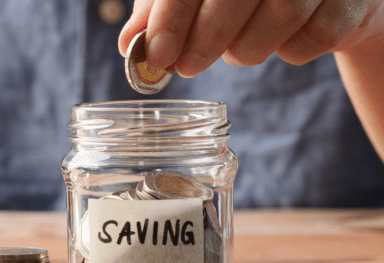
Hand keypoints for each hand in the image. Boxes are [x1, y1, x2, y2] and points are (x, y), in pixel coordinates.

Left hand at [118, 0, 383, 76]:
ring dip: (247, 48)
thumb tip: (131, 44)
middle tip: (186, 66)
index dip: (170, 15)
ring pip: (282, 14)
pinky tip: (282, 42)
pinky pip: (316, 36)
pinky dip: (290, 51)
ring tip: (236, 49)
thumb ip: (163, 10)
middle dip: (205, 39)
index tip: (155, 54)